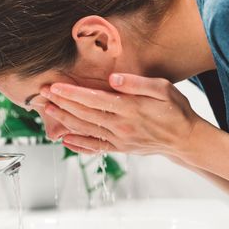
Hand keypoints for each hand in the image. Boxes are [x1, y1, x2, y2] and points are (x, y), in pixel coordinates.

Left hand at [40, 73, 201, 157]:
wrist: (185, 140)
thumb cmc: (176, 110)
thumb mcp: (163, 89)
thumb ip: (137, 84)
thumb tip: (113, 80)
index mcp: (129, 109)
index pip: (93, 100)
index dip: (71, 93)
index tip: (54, 87)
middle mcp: (121, 126)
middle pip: (84, 114)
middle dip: (61, 103)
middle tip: (43, 93)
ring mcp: (119, 140)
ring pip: (85, 130)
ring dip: (64, 120)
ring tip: (48, 110)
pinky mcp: (120, 149)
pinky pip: (94, 147)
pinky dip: (78, 144)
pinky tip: (64, 139)